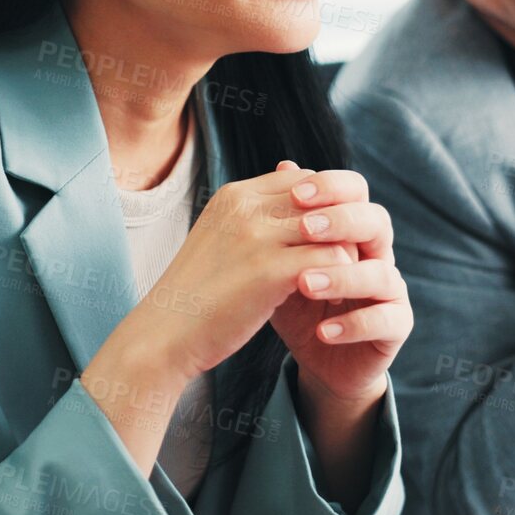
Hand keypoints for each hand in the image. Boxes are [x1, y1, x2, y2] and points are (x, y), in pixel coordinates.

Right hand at [95, 161, 357, 383]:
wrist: (165, 335)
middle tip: (349, 258)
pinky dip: (342, 278)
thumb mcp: (224, 238)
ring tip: (344, 279)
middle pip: (324, 198)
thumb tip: (295, 179)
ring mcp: (256, 235)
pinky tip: (333, 298)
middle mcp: (246, 206)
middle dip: (344, 227)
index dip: (328, 208)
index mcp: (235, 195)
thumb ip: (259, 212)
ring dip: (347, 254)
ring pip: (334, 227)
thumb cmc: (198, 292)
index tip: (332, 239)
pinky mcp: (269, 270)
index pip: (306, 180)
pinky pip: (331, 259)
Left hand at [266, 160, 411, 404]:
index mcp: (352, 230)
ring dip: (343, 277)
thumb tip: (284, 165)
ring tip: (305, 284)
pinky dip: (354, 324)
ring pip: (381, 273)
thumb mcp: (281, 260)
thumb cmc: (297, 302)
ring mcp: (391, 290)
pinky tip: (324, 331)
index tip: (294, 194)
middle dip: (343, 221)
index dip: (330, 188)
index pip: (354, 193)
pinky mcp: (396, 326)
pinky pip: (386, 320)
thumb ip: (284, 221)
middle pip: (377, 221)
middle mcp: (377, 253)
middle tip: (306, 230)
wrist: (314, 355)